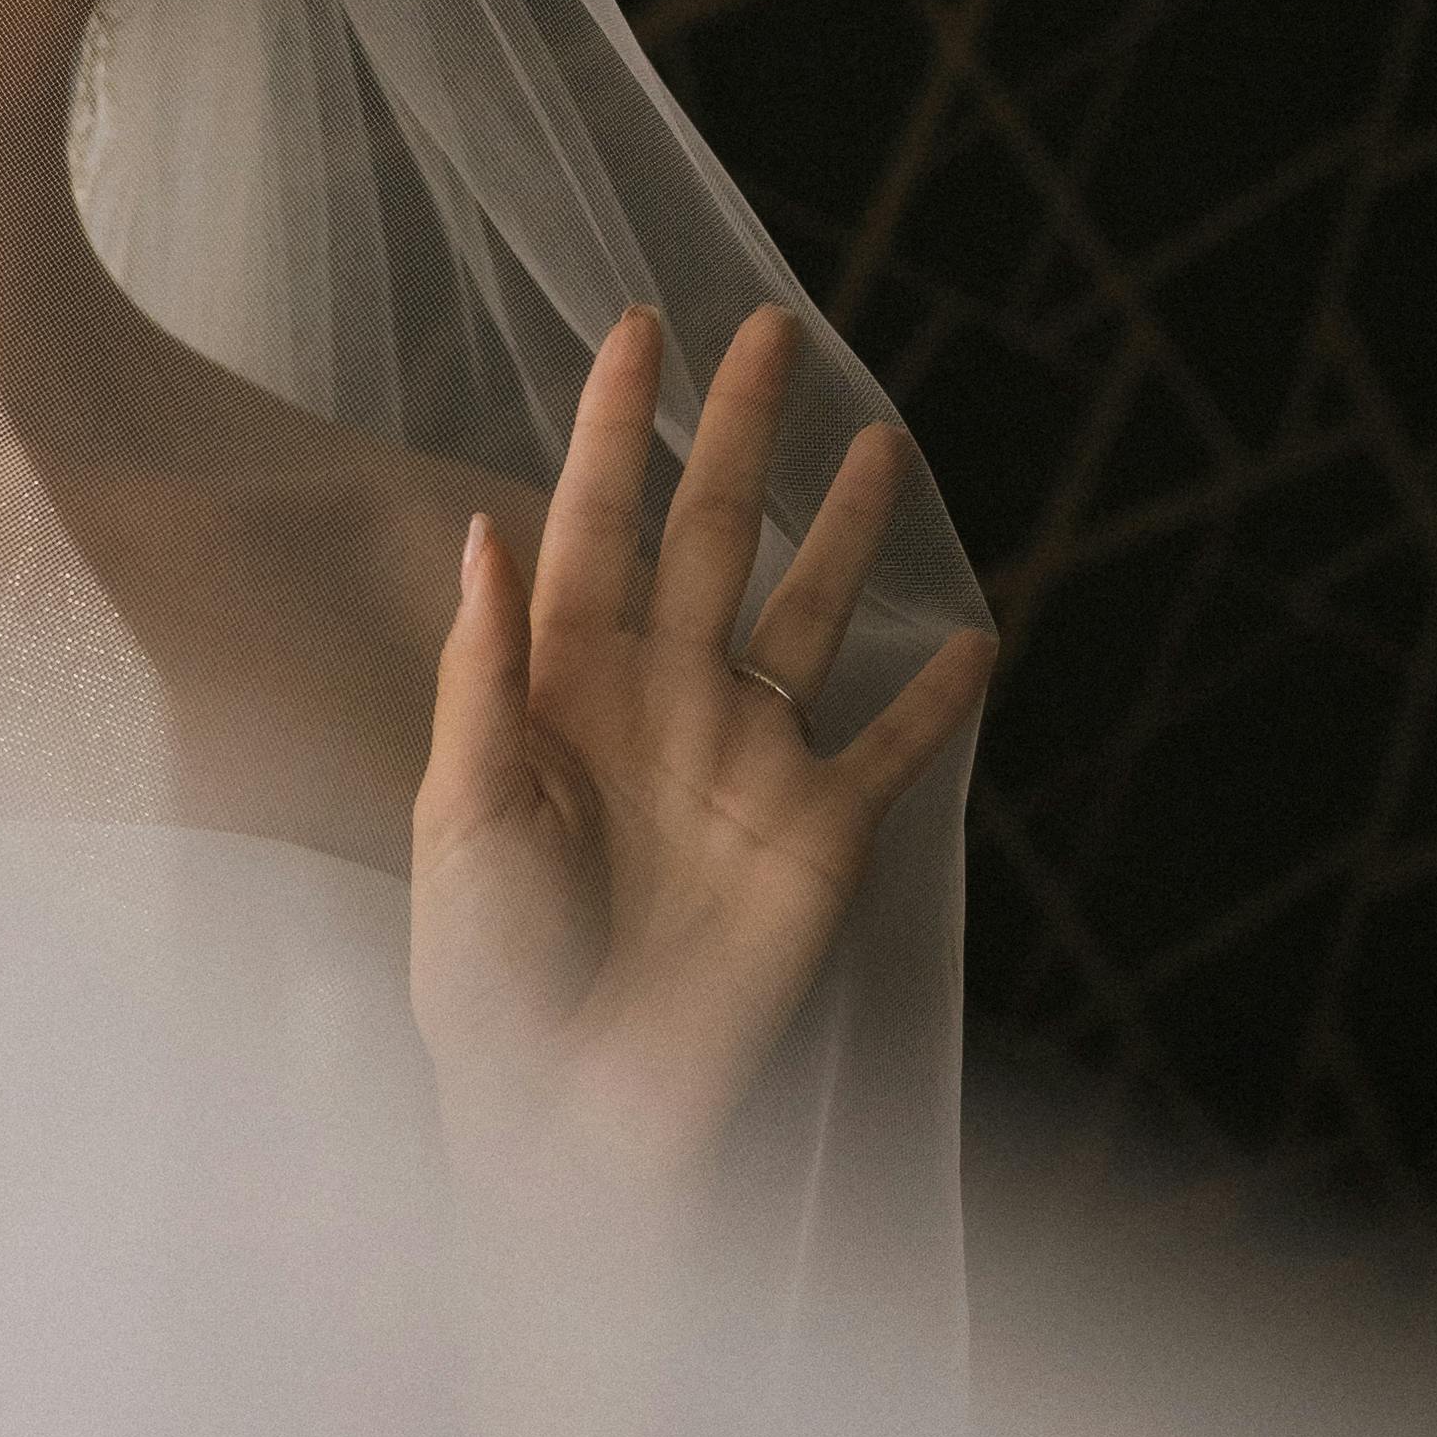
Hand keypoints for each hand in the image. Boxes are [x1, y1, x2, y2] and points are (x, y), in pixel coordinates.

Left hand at [410, 304, 992, 1197]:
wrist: (561, 1109)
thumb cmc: (481, 972)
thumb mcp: (460, 815)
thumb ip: (482, 675)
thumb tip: (488, 531)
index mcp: (563, 684)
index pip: (595, 520)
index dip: (617, 425)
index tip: (638, 326)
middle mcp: (663, 700)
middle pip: (711, 535)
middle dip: (741, 435)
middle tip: (772, 328)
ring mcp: (747, 761)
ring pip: (810, 613)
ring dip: (849, 531)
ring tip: (884, 439)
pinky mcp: (817, 836)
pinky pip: (889, 748)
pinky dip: (937, 699)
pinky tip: (976, 634)